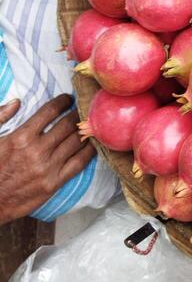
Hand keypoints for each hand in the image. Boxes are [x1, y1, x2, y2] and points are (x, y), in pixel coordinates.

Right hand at [0, 95, 93, 224]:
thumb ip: (0, 117)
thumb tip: (17, 102)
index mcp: (21, 137)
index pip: (49, 111)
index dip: (63, 101)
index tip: (68, 99)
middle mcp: (37, 150)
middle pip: (67, 125)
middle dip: (78, 114)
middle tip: (83, 109)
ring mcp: (47, 168)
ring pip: (76, 142)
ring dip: (85, 130)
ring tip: (90, 123)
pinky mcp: (54, 183)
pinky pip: (79, 163)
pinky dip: (89, 151)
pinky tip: (93, 144)